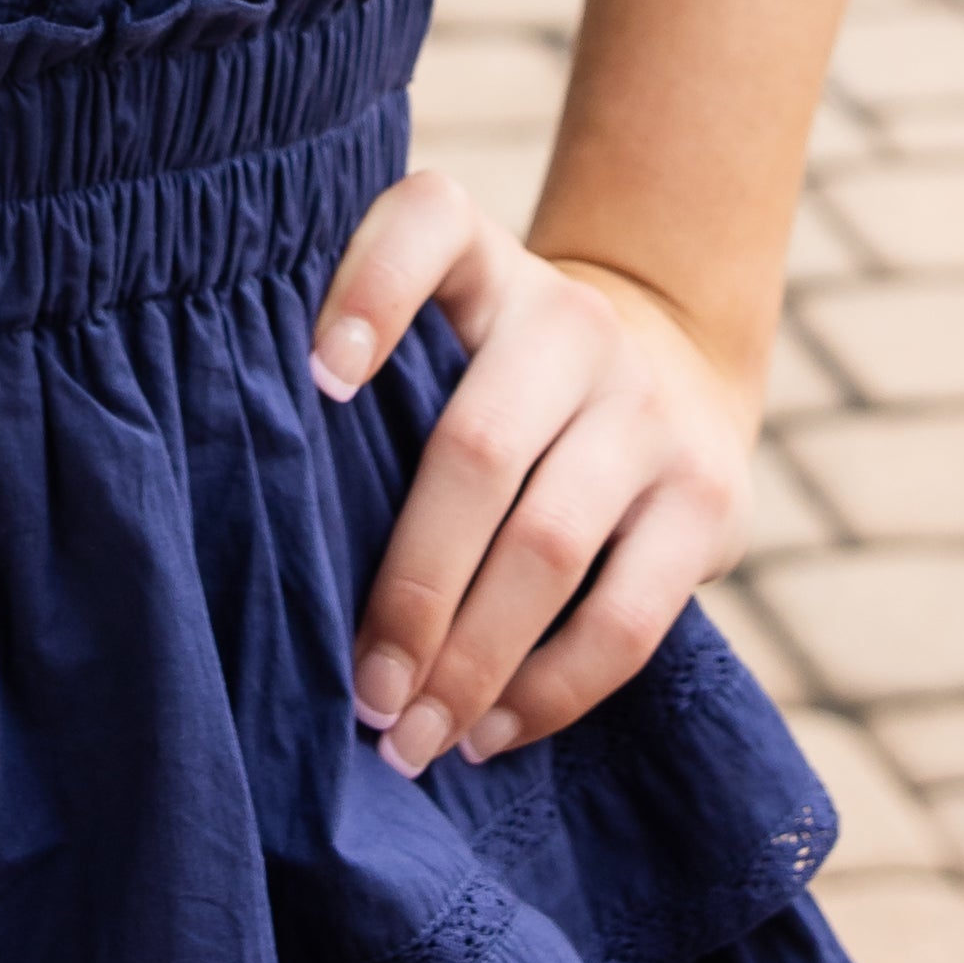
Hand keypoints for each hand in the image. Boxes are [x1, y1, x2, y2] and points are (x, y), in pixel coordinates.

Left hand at [306, 169, 760, 776]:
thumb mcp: (439, 332)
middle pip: (474, 449)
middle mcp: (568, 318)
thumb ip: (366, 384)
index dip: (369, 290)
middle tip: (358, 690)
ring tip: (409, 738)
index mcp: (483, 259)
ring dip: (470, 661)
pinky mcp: (706, 495)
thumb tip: (257, 534)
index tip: (316, 379)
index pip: (427, 225)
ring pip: (548, 547)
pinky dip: (550, 690)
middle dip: (409, 587)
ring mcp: (644, 406)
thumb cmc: (492, 374)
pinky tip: (489, 733)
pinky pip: (626, 616)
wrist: (671, 362)